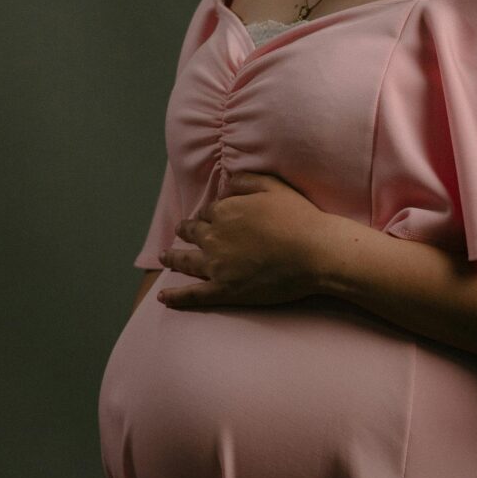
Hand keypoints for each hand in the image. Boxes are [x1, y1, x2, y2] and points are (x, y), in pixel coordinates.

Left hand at [157, 172, 337, 308]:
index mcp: (226, 211)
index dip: (210, 215)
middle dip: (185, 231)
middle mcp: (215, 237)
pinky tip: (163, 297)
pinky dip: (176, 296)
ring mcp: (217, 266)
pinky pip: (193, 295)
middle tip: (180, 232)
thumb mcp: (274, 186)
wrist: (314, 252)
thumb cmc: (299, 218)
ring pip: (186, 261)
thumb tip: (228, 181)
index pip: (210, 212)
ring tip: (163, 257)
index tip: (210, 217)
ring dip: (172, 258)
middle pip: (193, 233)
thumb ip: (247, 180)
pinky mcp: (224, 290)